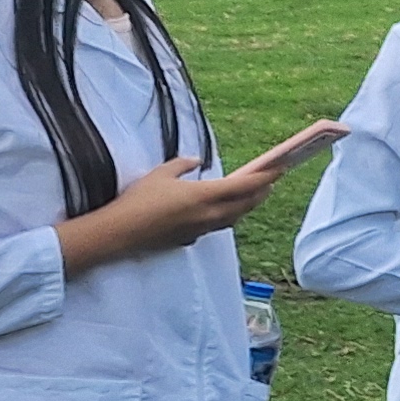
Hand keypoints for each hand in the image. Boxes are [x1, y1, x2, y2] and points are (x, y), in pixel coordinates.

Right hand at [56, 159, 282, 273]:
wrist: (120, 233)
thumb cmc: (139, 199)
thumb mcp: (160, 174)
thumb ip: (182, 164)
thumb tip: (195, 161)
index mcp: (204, 195)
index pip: (245, 186)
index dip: (265, 178)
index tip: (279, 169)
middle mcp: (209, 215)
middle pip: (246, 204)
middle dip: (262, 192)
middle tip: (272, 181)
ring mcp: (201, 230)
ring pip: (233, 218)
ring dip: (247, 206)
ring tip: (254, 195)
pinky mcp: (190, 239)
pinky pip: (217, 226)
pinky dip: (227, 216)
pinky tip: (223, 211)